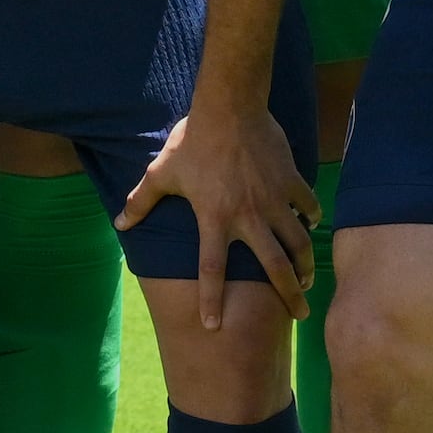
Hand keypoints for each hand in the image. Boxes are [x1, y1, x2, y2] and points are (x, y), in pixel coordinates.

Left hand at [119, 94, 317, 330]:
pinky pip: (307, 206)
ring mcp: (274, 199)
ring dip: (305, 263)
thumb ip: (141, 201)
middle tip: (300, 315)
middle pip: (274, 267)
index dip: (211, 299)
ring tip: (308, 280)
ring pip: (298, 242)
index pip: (211, 269)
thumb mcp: (161, 172)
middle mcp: (248, 216)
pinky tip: (310, 226)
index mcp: (215, 218)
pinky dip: (311, 218)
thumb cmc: (193, 141)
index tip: (213, 326)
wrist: (230, 106)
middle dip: (289, 294)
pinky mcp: (291, 181)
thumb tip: (121, 223)